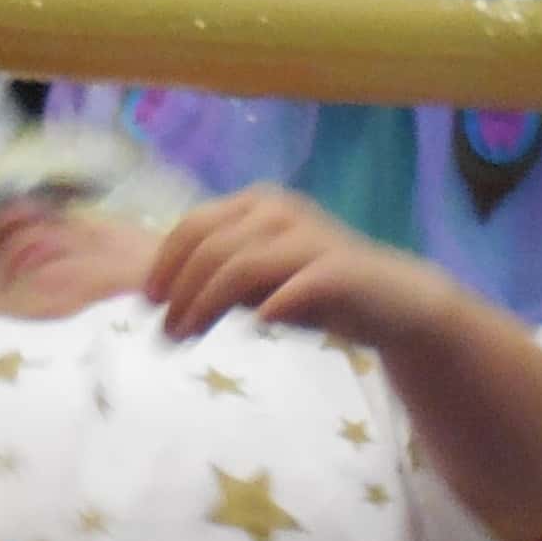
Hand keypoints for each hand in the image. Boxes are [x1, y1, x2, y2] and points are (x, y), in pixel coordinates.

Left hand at [143, 185, 431, 352]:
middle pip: (209, 245)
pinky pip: (289, 288)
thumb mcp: (258, 280)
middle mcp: (280, 210)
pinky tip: (254, 328)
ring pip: (238, 264)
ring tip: (189, 337)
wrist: (393, 301)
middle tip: (166, 332)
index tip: (148, 303)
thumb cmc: (315, 290)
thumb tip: (162, 297)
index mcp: (257, 203)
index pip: (192, 225)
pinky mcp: (337, 269)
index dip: (164, 264)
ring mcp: (309, 236)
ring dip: (205, 304)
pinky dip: (266, 309)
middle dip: (180, 291)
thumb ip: (218, 277)